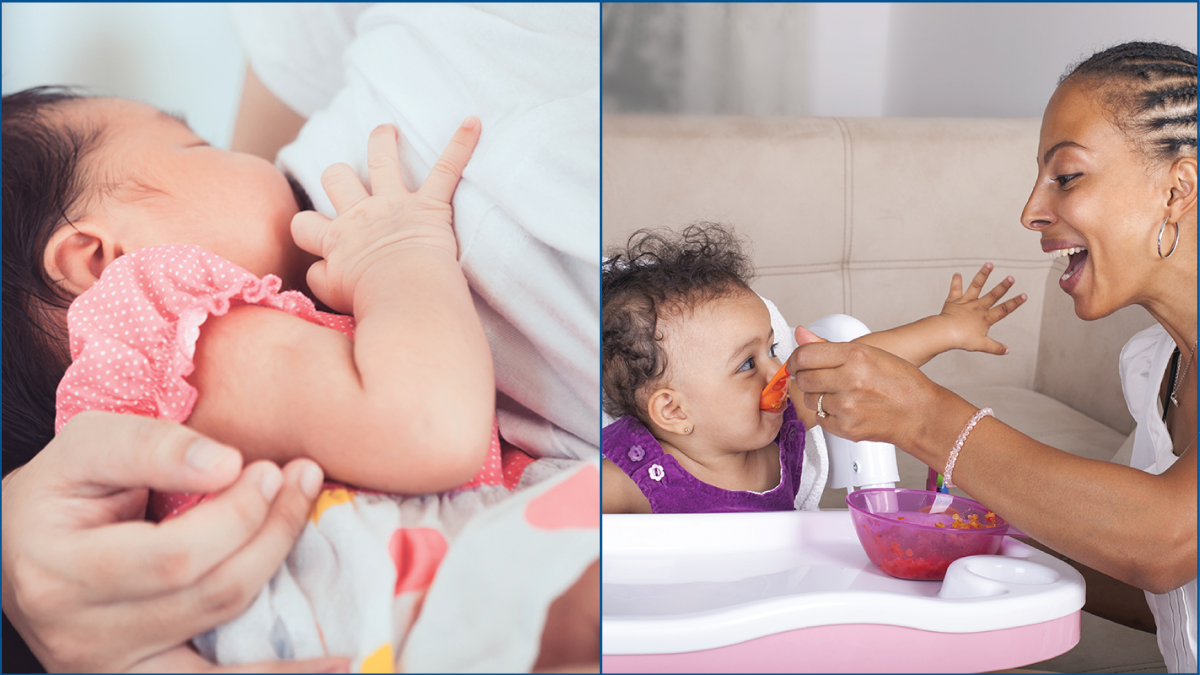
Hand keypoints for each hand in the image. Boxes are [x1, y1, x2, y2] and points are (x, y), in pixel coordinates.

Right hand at [1, 411, 346, 672]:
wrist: (19, 547)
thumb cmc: (60, 490)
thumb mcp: (87, 446)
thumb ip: (153, 447)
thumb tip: (228, 465)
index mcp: (62, 574)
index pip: (175, 558)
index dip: (238, 515)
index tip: (270, 470)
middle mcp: (84, 637)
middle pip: (211, 595)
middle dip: (272, 534)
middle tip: (301, 480)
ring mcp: (114, 669)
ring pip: (225, 639)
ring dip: (284, 584)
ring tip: (318, 537)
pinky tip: (335, 665)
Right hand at [291, 119, 481, 313]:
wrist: (405, 294)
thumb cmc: (372, 302)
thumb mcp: (332, 296)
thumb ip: (321, 278)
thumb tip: (320, 270)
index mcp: (336, 239)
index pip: (304, 225)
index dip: (306, 229)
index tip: (314, 235)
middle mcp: (360, 214)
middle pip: (336, 178)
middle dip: (337, 175)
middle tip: (343, 175)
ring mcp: (395, 205)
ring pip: (381, 161)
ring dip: (382, 143)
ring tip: (386, 131)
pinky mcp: (431, 205)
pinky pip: (447, 169)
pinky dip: (461, 145)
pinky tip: (473, 124)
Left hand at [786, 337, 965, 452]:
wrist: (921, 414)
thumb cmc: (901, 383)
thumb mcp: (871, 352)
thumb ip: (830, 346)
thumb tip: (802, 334)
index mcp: (856, 356)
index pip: (805, 355)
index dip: (795, 360)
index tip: (796, 363)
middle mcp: (850, 380)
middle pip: (804, 379)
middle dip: (806, 378)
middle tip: (818, 379)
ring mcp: (847, 406)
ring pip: (810, 400)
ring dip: (818, 397)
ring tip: (839, 394)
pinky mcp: (846, 427)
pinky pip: (820, 418)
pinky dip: (828, 414)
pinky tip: (846, 409)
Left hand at [936, 263, 1026, 354]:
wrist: (944, 332)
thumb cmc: (962, 339)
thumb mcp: (981, 345)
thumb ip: (995, 347)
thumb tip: (1007, 350)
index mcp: (985, 318)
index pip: (1004, 310)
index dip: (1015, 303)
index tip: (1024, 295)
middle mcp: (977, 308)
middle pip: (993, 295)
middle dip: (1003, 286)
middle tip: (1011, 277)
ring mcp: (965, 303)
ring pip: (976, 286)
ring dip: (983, 275)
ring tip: (989, 264)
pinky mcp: (953, 301)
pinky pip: (955, 289)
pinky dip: (956, 281)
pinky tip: (957, 273)